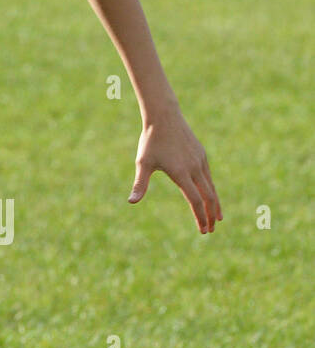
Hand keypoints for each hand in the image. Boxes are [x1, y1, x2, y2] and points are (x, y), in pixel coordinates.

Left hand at [128, 110, 221, 232]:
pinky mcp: (202, 155)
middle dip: (210, 215)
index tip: (202, 230)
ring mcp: (200, 161)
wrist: (164, 116)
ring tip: (216, 217)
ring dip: (214, 203)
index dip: (200, 217)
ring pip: (211, 187)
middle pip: (208, 197)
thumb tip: (131, 201)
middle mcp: (194, 168)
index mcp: (181, 173)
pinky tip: (209, 194)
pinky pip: (209, 176)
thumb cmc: (151, 141)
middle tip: (211, 230)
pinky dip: (211, 189)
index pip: (195, 200)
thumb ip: (140, 184)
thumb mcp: (143, 163)